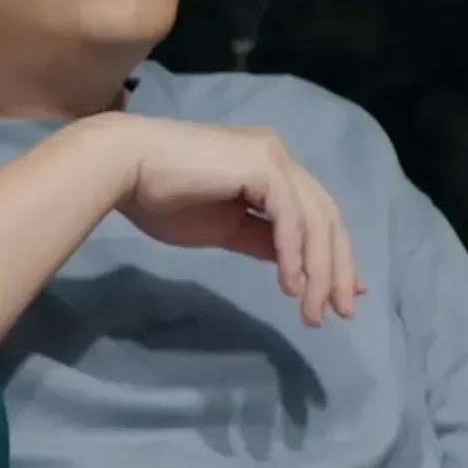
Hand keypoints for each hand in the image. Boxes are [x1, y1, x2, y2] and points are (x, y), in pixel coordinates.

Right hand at [116, 117, 365, 325]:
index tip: (342, 293)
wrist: (124, 167)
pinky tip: (290, 285)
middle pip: (326, 217)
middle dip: (337, 268)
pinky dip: (294, 253)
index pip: (314, 212)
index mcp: (268, 166)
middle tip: (340, 312)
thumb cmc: (159, 196)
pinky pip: (289, 217)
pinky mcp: (261, 166)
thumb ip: (259, 240)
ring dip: (318, 271)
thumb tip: (295, 268)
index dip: (332, 255)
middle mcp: (278, 156)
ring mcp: (272, 157)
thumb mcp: (221, 228)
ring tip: (311, 310)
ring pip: (314, 220)